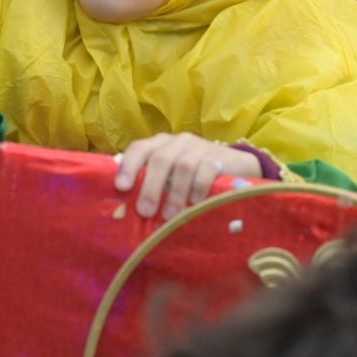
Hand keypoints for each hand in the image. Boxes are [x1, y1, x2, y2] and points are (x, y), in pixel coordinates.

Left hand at [115, 133, 262, 219]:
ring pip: (182, 166)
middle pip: (159, 159)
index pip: (139, 148)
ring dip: (174, 192)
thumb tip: (124, 203)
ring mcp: (199, 147)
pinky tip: (195, 202)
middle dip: (150, 186)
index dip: (128, 166)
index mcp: (160, 144)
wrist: (235, 167)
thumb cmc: (193, 175)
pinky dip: (198, 187)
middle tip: (145, 211)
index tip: (121, 187)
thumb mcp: (170, 176)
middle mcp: (177, 142)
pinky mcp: (219, 157)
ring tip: (169, 215)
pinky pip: (207, 169)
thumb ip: (150, 181)